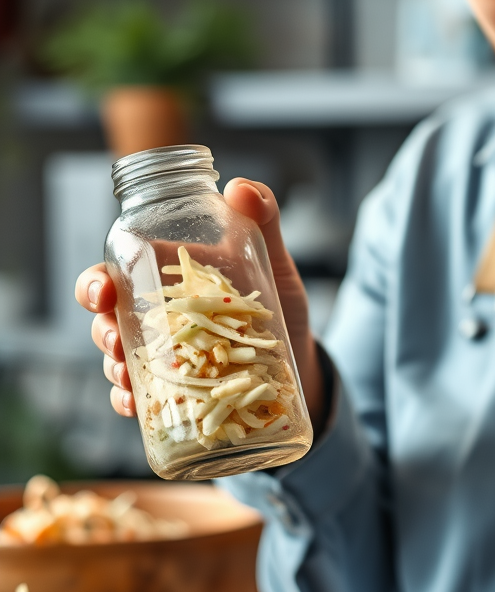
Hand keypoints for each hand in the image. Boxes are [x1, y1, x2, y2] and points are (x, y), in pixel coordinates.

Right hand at [75, 178, 325, 432]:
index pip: (117, 274)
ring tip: (127, 375)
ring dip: (113, 367)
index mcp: (172, 280)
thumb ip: (264, 221)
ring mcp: (165, 356)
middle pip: (108, 320)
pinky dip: (132, 402)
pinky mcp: (177, 390)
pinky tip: (135, 405)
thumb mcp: (276, 264)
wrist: (301, 361)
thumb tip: (240, 186)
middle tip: (114, 339)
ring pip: (119, 360)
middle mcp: (160, 317)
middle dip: (99, 330)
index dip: (95, 282)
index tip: (101, 293)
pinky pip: (143, 399)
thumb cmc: (282, 306)